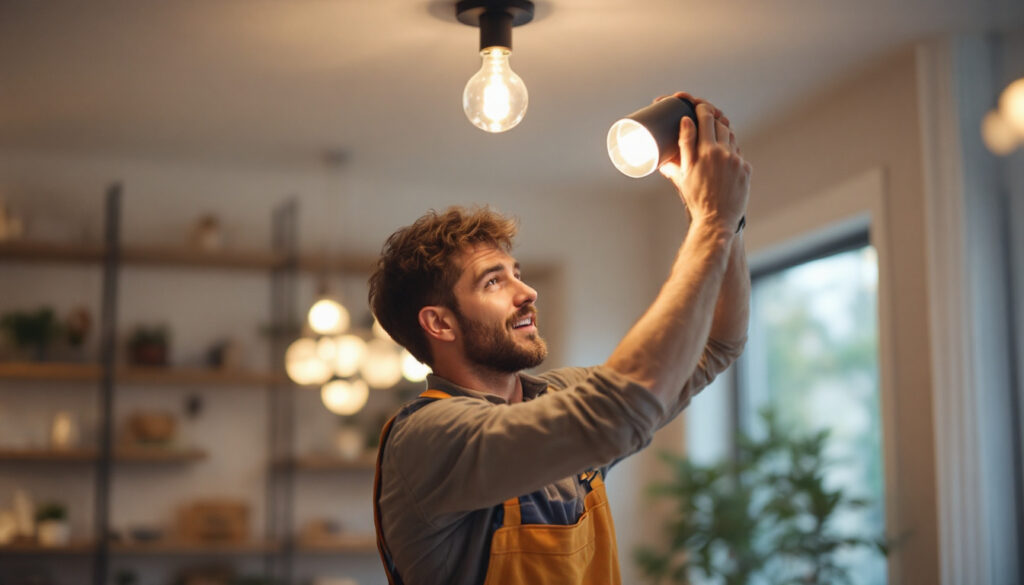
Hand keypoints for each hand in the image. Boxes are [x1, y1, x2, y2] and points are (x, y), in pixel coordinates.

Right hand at [656, 92, 750, 232]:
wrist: (716, 220)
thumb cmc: (695, 198)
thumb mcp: (683, 172)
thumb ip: (684, 145)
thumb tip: (684, 123)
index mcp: (706, 151)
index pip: (706, 118)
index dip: (702, 108)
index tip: (697, 105)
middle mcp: (724, 152)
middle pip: (721, 124)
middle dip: (712, 118)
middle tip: (704, 118)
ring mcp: (737, 161)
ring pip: (731, 138)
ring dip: (722, 134)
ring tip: (712, 139)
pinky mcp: (746, 170)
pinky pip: (738, 154)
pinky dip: (729, 153)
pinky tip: (721, 160)